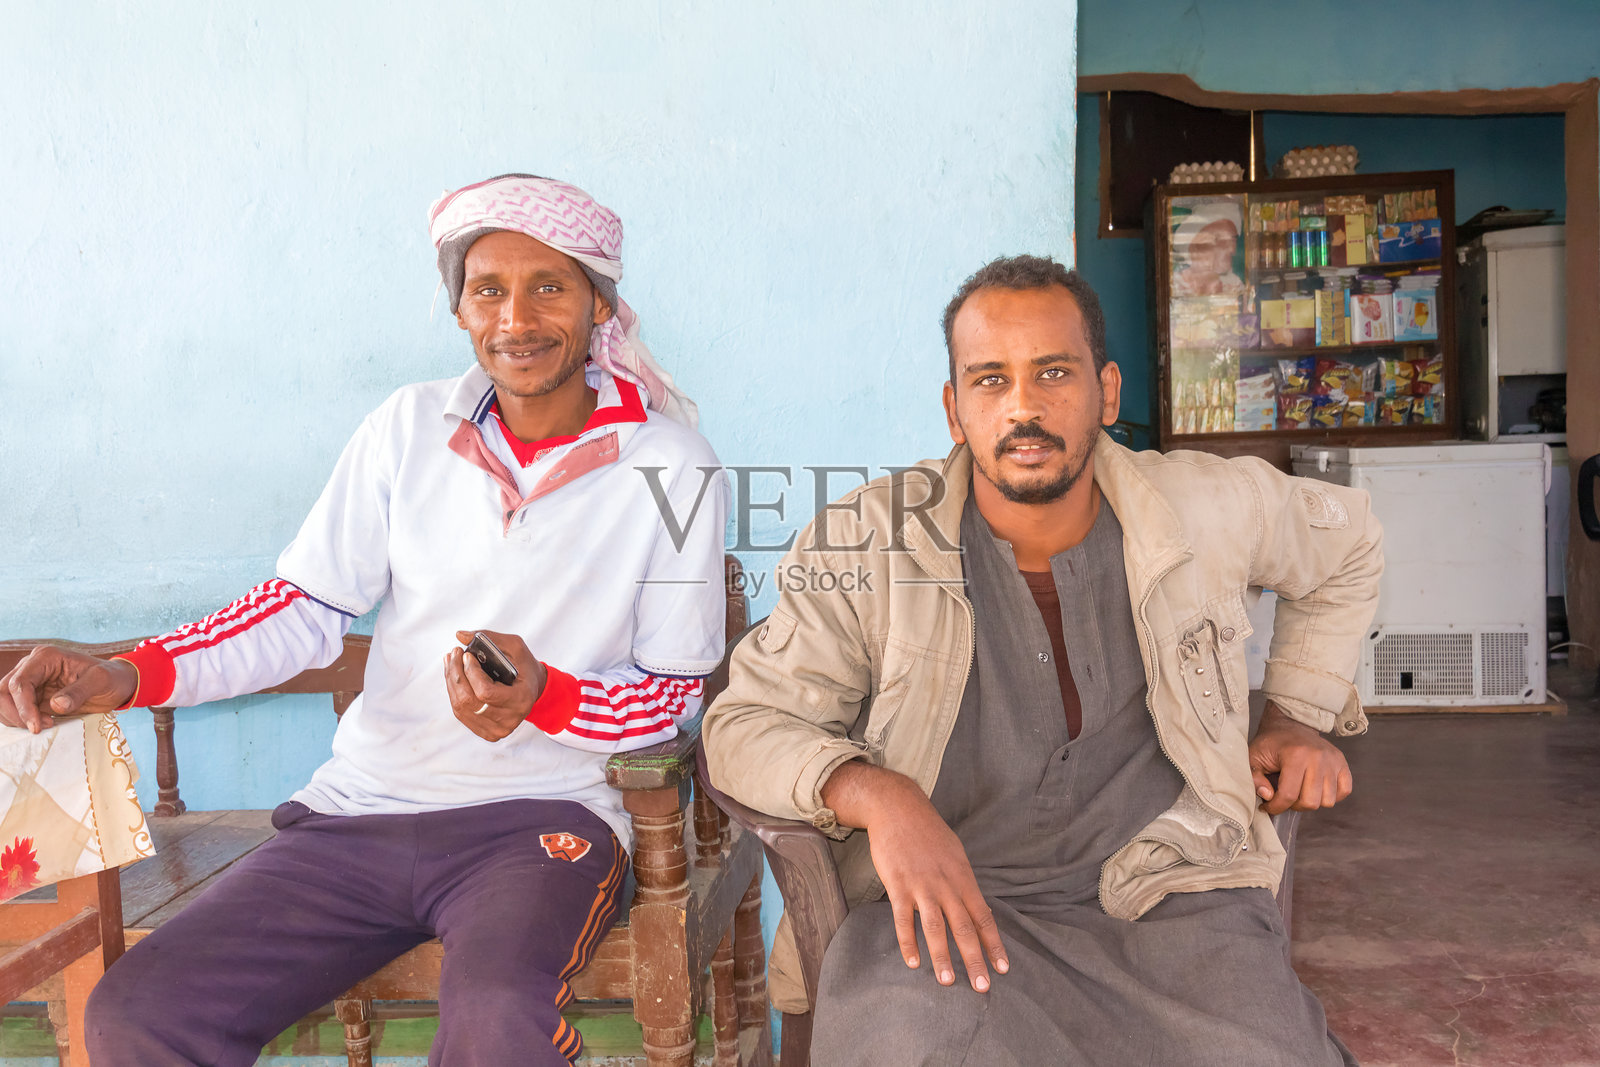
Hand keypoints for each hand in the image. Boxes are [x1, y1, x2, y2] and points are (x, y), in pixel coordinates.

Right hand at [0, 646, 138, 733]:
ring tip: (46, 725)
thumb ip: (80, 691)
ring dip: (17, 718)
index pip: (20, 682)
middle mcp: (32, 666)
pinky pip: (15, 709)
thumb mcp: (101, 681)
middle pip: (4, 691)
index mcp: (46, 657)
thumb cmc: (111, 678)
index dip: (23, 706)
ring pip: (4, 701)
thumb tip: (56, 705)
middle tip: (40, 728)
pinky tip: (43, 724)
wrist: (117, 684)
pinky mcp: (33, 696)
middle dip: (17, 713)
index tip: (37, 726)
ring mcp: (31, 681)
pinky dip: (21, 720)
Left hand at [443, 630, 546, 741]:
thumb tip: (459, 635)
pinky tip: (454, 677)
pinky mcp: (487, 732)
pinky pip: (461, 713)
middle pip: (468, 701)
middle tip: (453, 654)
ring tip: (450, 662)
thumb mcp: (515, 647)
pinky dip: (454, 693)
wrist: (533, 689)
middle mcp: (508, 720)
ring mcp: (497, 730)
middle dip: (456, 674)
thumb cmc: (524, 667)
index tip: (466, 654)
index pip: (485, 692)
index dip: (471, 673)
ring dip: (451, 682)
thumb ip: (490, 639)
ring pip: (461, 707)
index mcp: (521, 700)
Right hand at [822, 762, 1006, 992]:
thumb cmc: (928, 831)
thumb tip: (974, 908)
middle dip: (974, 959)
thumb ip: (963, 883)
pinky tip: (912, 962)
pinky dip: (908, 942)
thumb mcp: (955, 854)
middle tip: (982, 987)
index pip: (984, 917)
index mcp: (963, 878)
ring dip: (942, 957)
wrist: (898, 808)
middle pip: (963, 928)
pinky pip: (903, 919)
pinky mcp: (897, 885)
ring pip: (935, 928)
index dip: (994, 944)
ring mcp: (921, 886)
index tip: (1003, 969)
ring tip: (948, 981)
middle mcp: (946, 885)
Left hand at [1249, 701, 1353, 814]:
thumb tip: (1268, 796)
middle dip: (1294, 806)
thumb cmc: (1271, 742)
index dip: (1276, 806)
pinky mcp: (1342, 763)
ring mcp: (1332, 760)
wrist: (1290, 724)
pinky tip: (1317, 790)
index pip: (1288, 795)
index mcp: (1295, 755)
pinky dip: (1332, 796)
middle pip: (1311, 802)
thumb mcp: (1254, 756)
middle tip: (1285, 797)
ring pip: (1328, 801)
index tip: (1268, 806)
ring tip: (1301, 792)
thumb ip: (1255, 778)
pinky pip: (1344, 791)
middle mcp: (1317, 758)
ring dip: (1312, 802)